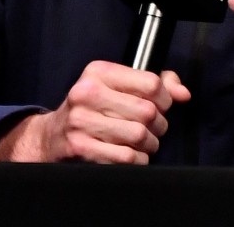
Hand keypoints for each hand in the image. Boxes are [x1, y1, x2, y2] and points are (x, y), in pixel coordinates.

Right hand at [0, 60, 189, 162]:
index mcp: (98, 72)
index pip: (151, 83)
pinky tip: (130, 156)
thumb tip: (183, 94)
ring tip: (142, 143)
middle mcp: (86, 93)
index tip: (162, 106)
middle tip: (153, 129)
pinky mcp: (80, 148)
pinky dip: (137, 160)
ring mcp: (81, 122)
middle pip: (148, 112)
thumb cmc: (92, 111)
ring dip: (149, 145)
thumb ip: (155, 84)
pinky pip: (126, 158)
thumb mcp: (118, 87)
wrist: (51, 138)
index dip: (165, 99)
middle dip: (159, 125)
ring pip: (139, 136)